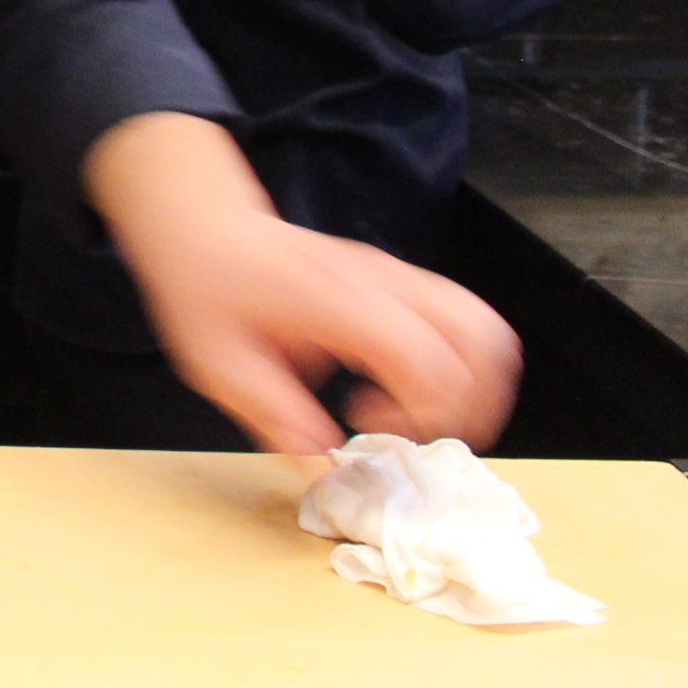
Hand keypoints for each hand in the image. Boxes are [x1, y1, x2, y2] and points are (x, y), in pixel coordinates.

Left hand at [84, 112, 521, 454]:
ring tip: (420, 413)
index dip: (417, 411)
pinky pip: (464, 317)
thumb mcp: (218, 365)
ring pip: (484, 325)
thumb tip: (324, 463)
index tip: (365, 425)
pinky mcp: (399, 280)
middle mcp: (381, 281)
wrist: (203, 224)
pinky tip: (408, 384)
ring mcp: (395, 275)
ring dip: (476, 384)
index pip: (426, 358)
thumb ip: (274, 416)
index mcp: (337, 300)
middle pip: (482, 340)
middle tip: (413, 430)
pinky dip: (462, 362)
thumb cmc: (205, 287)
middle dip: (468, 406)